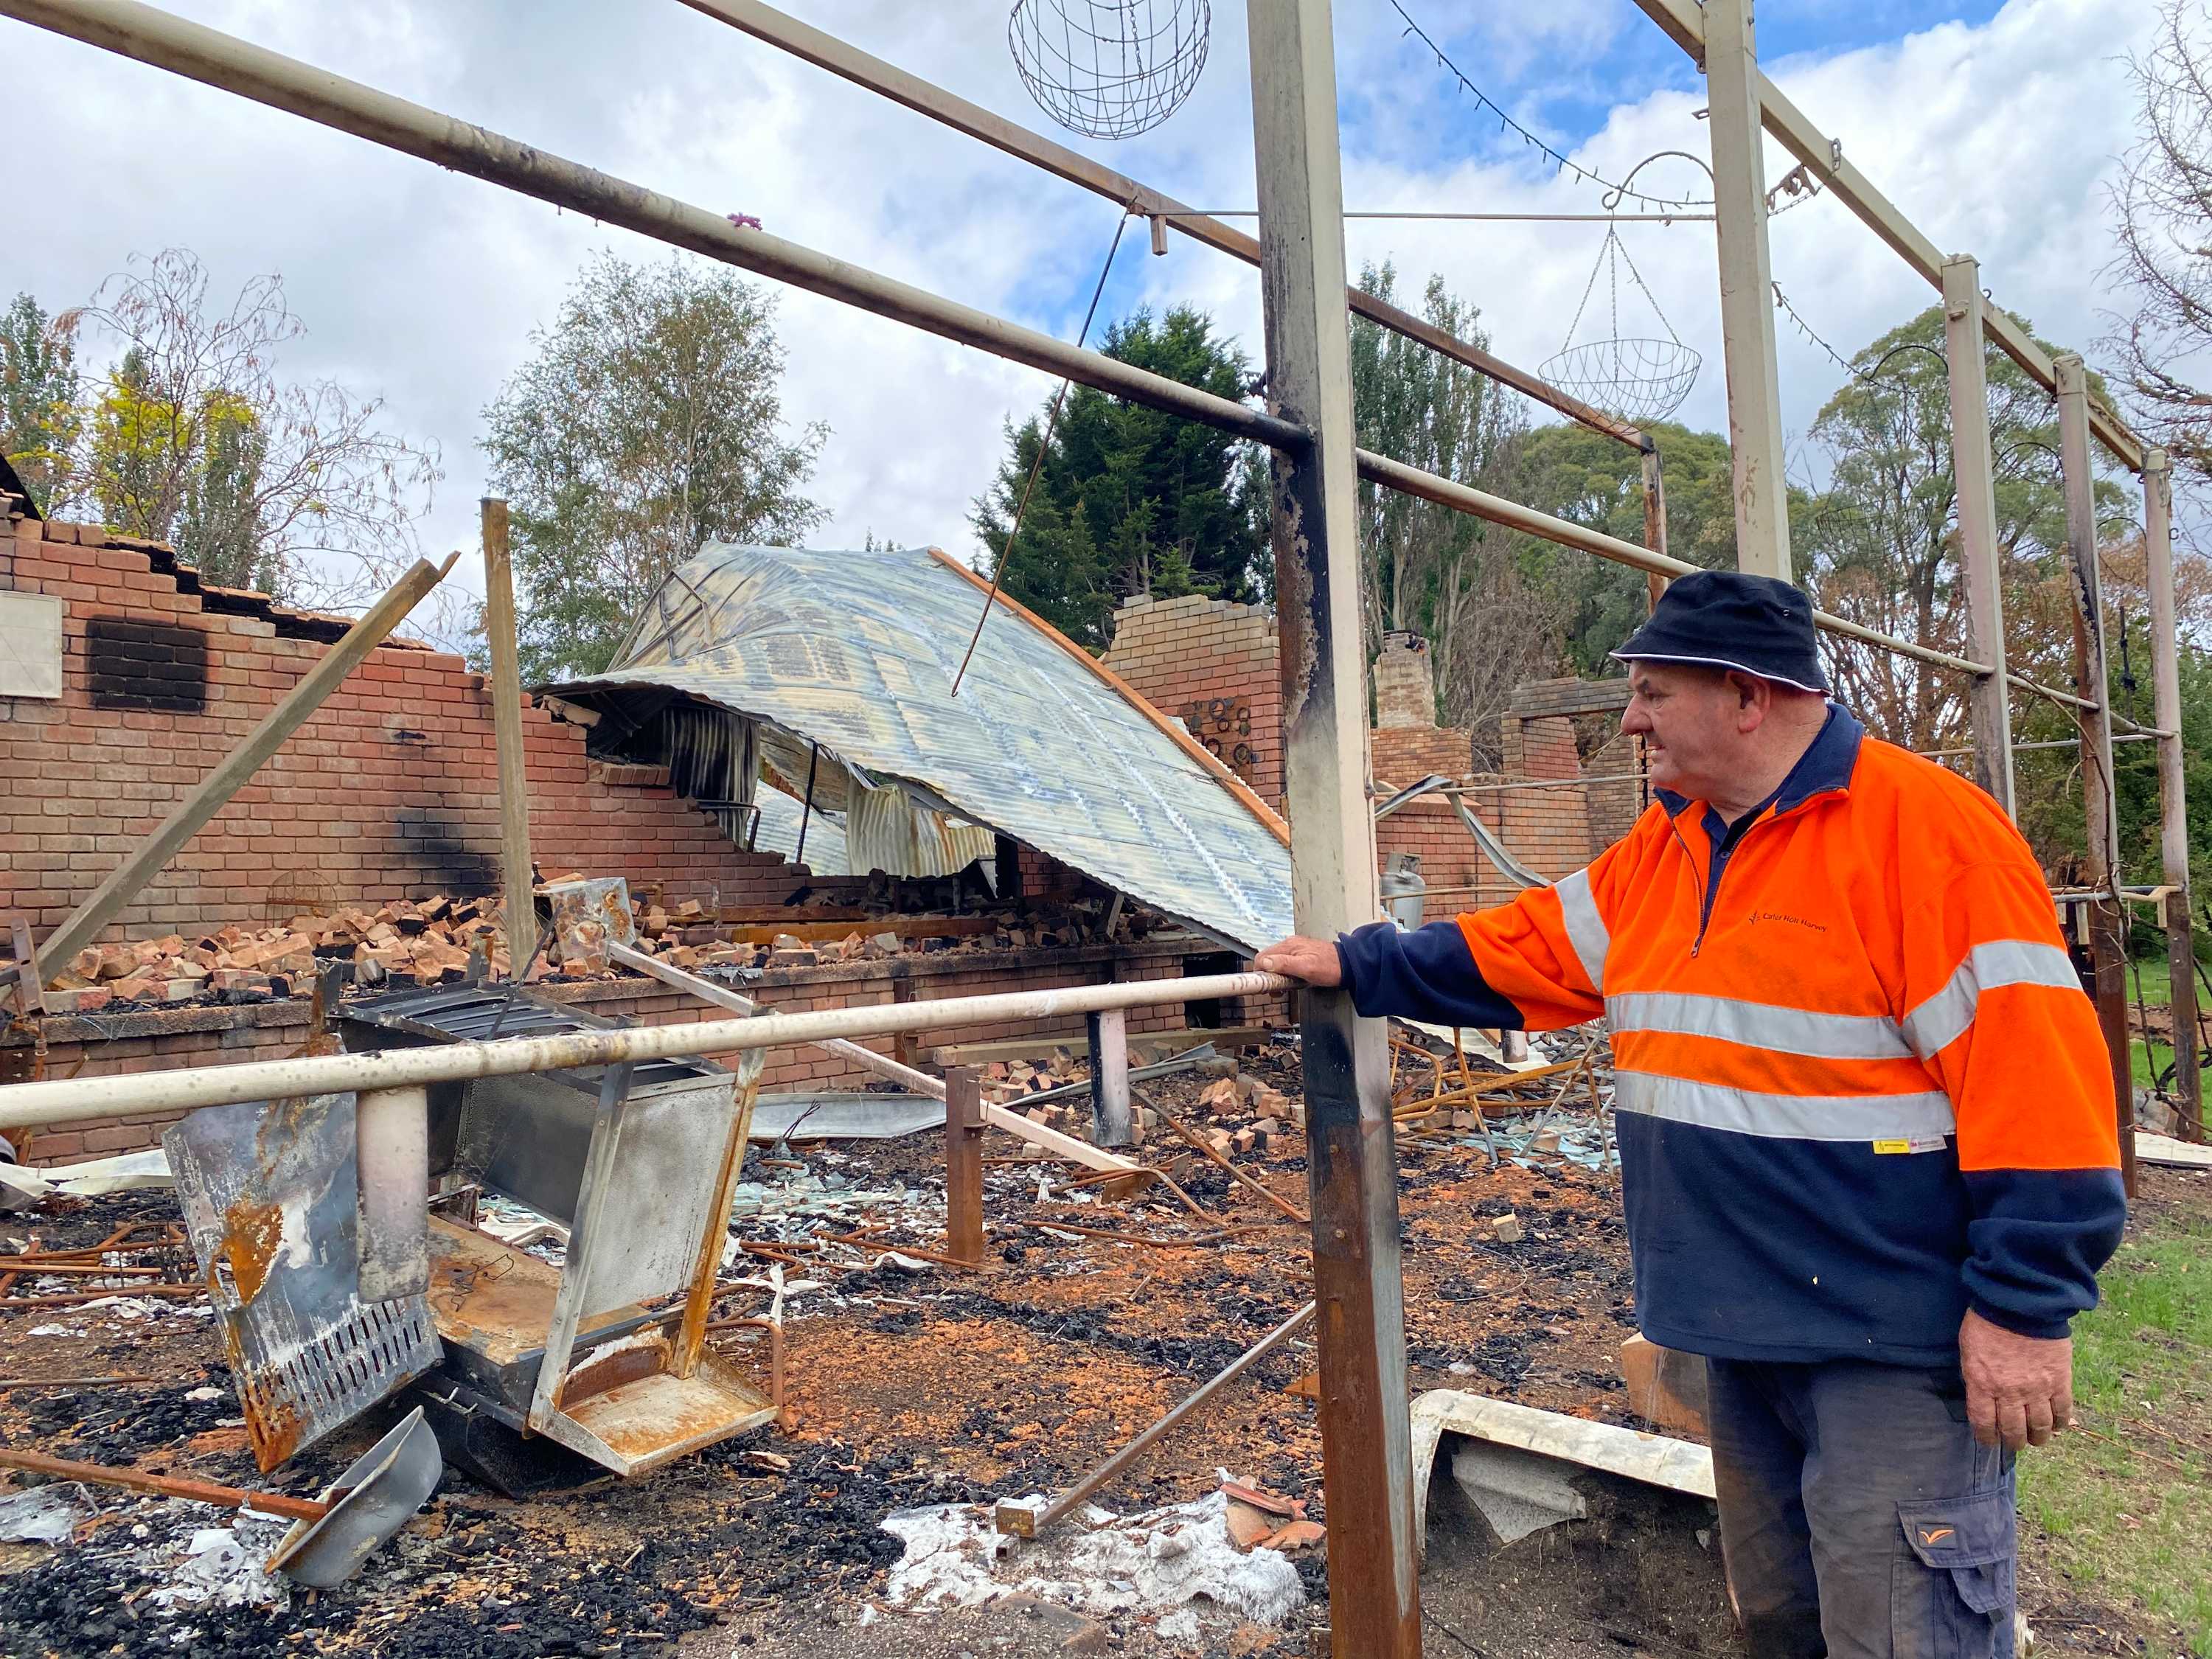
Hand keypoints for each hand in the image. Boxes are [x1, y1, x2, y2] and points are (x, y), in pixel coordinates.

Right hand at [1254, 935, 1341, 986]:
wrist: (1349, 965)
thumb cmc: (1331, 966)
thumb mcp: (1306, 968)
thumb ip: (1284, 964)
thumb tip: (1265, 963)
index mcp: (1289, 946)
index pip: (1262, 957)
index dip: (1260, 973)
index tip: (1265, 985)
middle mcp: (1290, 945)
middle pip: (1268, 960)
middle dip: (1269, 976)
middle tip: (1278, 989)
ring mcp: (1295, 949)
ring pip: (1276, 963)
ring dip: (1277, 976)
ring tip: (1287, 986)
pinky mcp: (1301, 955)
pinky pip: (1285, 964)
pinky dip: (1286, 973)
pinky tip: (1293, 980)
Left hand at [1959, 1307, 2073, 1450]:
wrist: (2020, 1304)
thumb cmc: (1987, 1323)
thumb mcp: (1969, 1352)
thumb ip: (1976, 1379)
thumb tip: (1982, 1399)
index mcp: (1983, 1384)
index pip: (1983, 1424)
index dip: (1986, 1437)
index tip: (1989, 1441)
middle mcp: (2010, 1393)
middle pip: (2013, 1430)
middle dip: (2013, 1441)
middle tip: (2014, 1442)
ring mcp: (2037, 1389)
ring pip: (2039, 1427)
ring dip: (2037, 1437)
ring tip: (2036, 1439)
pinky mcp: (2060, 1381)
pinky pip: (2062, 1412)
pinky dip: (2059, 1423)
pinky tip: (2056, 1426)